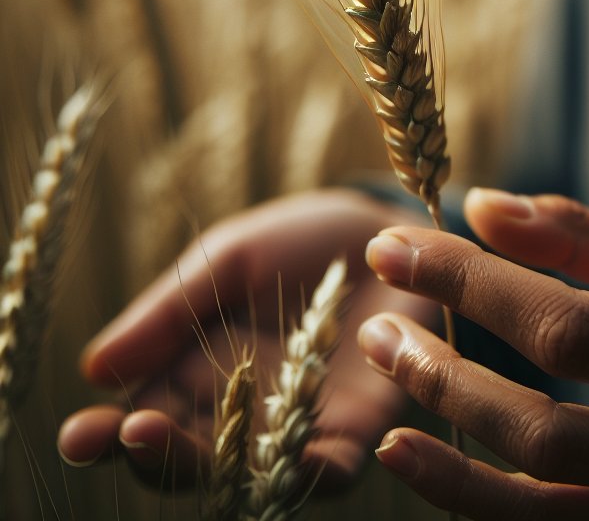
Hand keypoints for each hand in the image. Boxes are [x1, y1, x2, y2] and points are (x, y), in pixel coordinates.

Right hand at [57, 189, 435, 490]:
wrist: (388, 234)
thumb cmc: (301, 242)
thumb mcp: (229, 258)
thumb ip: (171, 309)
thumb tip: (94, 369)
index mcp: (198, 371)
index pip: (143, 414)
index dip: (106, 431)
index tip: (79, 433)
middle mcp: (240, 412)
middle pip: (186, 456)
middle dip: (152, 452)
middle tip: (130, 430)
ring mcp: (296, 427)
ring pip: (244, 475)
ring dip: (211, 469)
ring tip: (187, 443)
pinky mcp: (356, 430)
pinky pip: (326, 469)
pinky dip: (304, 472)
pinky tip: (282, 459)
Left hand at [357, 189, 588, 519]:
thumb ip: (573, 232)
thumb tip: (477, 208)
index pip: (566, 326)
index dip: (471, 286)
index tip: (395, 246)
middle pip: (545, 430)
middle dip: (447, 376)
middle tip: (380, 327)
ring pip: (540, 509)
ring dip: (447, 456)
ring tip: (383, 407)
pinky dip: (473, 504)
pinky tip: (415, 461)